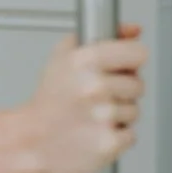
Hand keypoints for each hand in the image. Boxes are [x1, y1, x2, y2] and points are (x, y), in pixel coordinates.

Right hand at [28, 27, 146, 172]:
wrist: (33, 139)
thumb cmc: (49, 99)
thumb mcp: (64, 55)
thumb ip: (102, 37)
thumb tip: (134, 30)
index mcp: (86, 60)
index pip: (138, 53)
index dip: (131, 60)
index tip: (123, 65)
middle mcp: (96, 86)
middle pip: (138, 84)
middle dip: (123, 90)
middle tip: (99, 94)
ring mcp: (104, 116)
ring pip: (134, 110)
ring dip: (120, 114)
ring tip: (94, 113)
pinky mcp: (109, 142)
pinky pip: (130, 135)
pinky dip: (117, 135)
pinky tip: (97, 130)